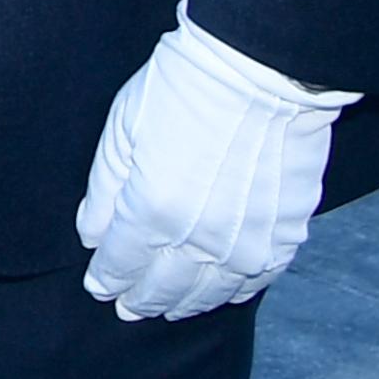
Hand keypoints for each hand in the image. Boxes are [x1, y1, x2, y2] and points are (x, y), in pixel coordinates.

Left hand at [74, 7, 352, 321]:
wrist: (261, 71)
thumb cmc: (181, 90)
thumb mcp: (122, 132)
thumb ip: (103, 193)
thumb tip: (92, 236)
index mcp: (151, 215)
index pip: (121, 265)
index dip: (107, 280)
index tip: (99, 288)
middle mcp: (199, 241)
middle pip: (163, 288)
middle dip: (142, 299)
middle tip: (131, 307)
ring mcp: (246, 244)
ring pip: (209, 293)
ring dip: (186, 303)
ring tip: (171, 307)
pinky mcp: (285, 236)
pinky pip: (256, 280)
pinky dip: (235, 290)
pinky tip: (223, 291)